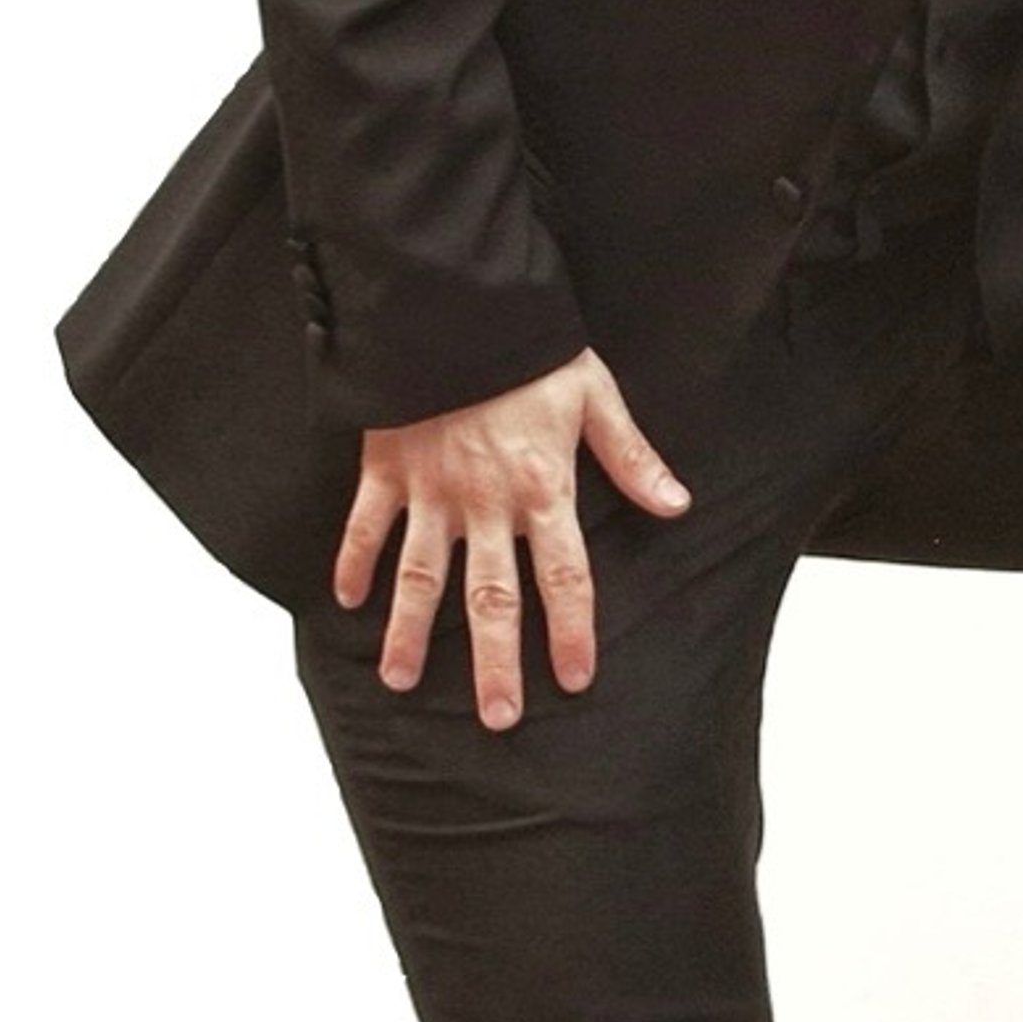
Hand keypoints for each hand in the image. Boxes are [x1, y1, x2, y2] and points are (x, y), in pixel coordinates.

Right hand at [334, 349, 689, 727]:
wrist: (456, 303)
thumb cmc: (531, 347)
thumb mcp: (594, 394)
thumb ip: (631, 456)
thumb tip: (676, 504)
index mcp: (542, 486)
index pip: (564, 576)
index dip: (571, 630)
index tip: (574, 678)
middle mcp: (485, 501)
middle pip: (491, 597)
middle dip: (495, 662)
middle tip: (497, 718)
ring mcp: (430, 489)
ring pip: (419, 576)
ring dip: (410, 632)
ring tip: (402, 681)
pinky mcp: (387, 466)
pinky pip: (366, 525)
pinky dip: (353, 562)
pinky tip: (346, 602)